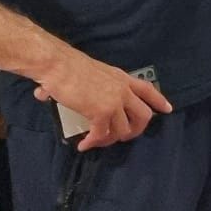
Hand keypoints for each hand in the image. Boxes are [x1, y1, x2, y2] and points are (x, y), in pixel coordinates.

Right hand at [34, 50, 170, 150]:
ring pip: (124, 130)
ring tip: (97, 141)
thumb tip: (43, 93)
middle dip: (136, 130)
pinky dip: (93, 142)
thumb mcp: (90, 72)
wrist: (59, 65)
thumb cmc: (67, 66)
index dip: (159, 101)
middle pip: (144, 116)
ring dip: (111, 139)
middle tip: (123, 136)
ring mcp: (114, 102)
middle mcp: (123, 90)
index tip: (167, 110)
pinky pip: (102, 135)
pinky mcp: (101, 113)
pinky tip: (84, 145)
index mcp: (122, 78)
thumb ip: (78, 85)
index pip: (148, 90)